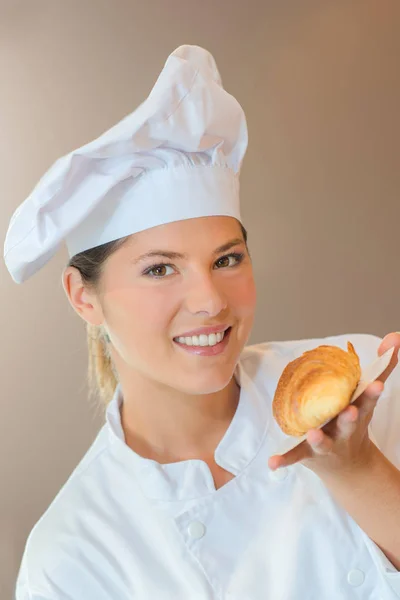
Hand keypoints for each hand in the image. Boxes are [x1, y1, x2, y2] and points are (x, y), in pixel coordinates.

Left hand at [268, 332, 399, 474]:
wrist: (348, 465)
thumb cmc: (355, 419)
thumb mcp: (368, 396)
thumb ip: (381, 366)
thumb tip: (394, 336)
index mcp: (358, 412)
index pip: (367, 400)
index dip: (372, 392)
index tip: (377, 384)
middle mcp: (343, 430)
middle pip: (348, 423)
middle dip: (349, 418)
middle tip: (349, 410)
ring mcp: (327, 444)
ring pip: (323, 442)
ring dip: (319, 439)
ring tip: (312, 434)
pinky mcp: (308, 454)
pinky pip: (295, 456)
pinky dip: (284, 460)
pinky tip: (272, 462)